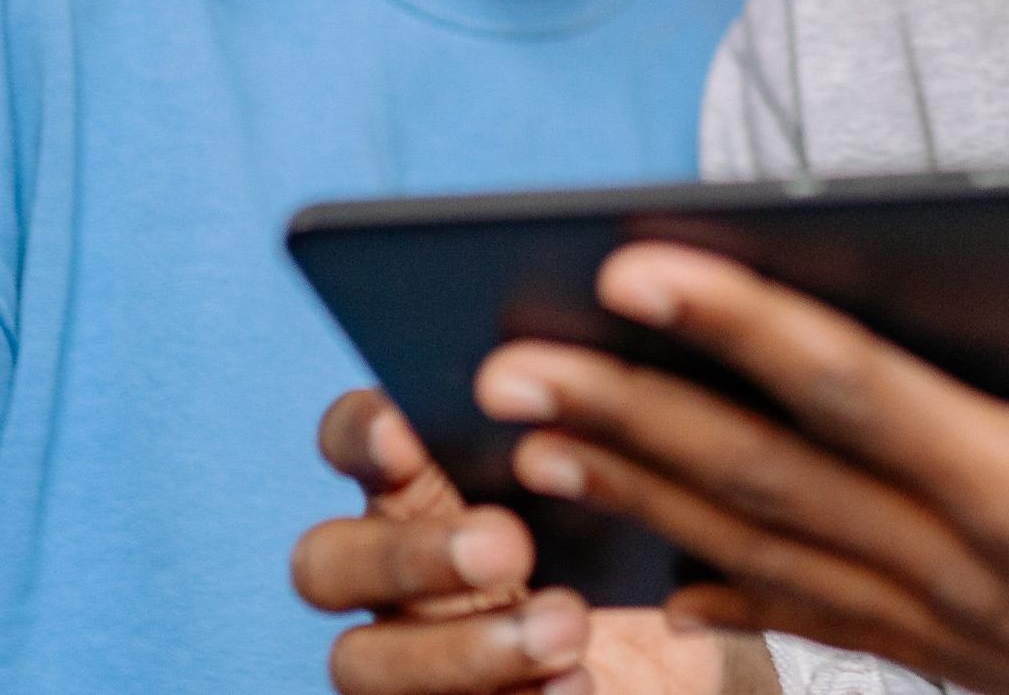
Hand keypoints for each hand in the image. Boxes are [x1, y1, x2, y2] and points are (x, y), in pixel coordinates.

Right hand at [295, 387, 747, 694]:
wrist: (684, 652)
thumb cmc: (653, 541)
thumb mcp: (638, 478)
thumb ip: (600, 424)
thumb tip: (612, 348)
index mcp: (422, 485)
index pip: (353, 442)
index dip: (358, 432)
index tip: (404, 426)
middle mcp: (390, 572)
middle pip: (323, 563)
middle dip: (407, 555)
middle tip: (509, 545)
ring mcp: (405, 658)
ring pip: (361, 664)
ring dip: (463, 649)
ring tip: (570, 629)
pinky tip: (580, 685)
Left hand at [479, 248, 1008, 694]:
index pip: (857, 392)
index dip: (743, 323)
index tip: (639, 265)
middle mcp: (962, 565)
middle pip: (765, 471)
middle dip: (630, 407)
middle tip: (504, 359)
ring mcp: (944, 621)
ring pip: (758, 543)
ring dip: (637, 486)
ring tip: (525, 432)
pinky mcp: (950, 657)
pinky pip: (803, 617)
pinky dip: (713, 590)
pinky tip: (646, 575)